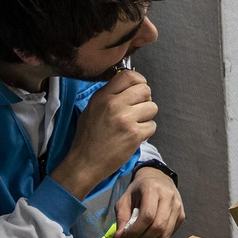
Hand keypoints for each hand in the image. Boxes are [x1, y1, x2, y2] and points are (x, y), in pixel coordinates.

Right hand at [54, 70, 157, 195]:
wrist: (85, 162)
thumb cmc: (88, 137)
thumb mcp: (92, 108)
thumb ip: (110, 94)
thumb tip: (129, 85)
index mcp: (103, 96)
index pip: (129, 76)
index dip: (138, 80)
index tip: (138, 88)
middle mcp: (114, 104)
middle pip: (145, 90)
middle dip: (145, 100)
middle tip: (137, 110)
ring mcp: (126, 119)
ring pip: (152, 107)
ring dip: (147, 116)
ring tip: (134, 124)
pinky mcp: (135, 135)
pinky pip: (152, 125)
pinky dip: (146, 132)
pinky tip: (134, 136)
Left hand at [116, 165, 182, 237]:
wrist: (158, 179)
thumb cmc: (139, 190)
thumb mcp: (125, 199)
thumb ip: (121, 218)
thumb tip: (119, 237)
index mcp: (152, 189)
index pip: (147, 216)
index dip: (135, 230)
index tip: (125, 237)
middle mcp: (168, 196)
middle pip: (158, 226)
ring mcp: (178, 206)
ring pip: (165, 233)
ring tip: (141, 235)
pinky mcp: (182, 215)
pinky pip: (170, 234)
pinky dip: (158, 237)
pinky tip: (151, 231)